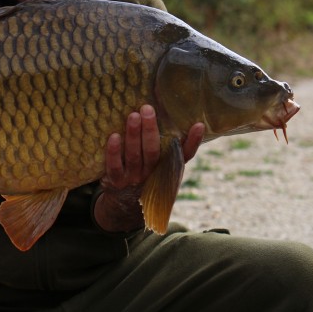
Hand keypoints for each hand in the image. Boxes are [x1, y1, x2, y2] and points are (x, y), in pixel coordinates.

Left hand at [94, 105, 204, 231]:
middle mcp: (151, 173)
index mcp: (166, 166)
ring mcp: (133, 178)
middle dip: (150, 130)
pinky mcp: (115, 181)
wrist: (124, 203)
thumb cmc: (144, 171)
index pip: (184, 154)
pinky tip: (113, 136)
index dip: (193, 141)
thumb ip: (167, 142)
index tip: (199, 125)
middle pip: (153, 151)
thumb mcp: (159, 161)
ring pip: (135, 157)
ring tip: (133, 116)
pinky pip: (114, 167)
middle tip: (147, 109)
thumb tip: (179, 116)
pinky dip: (114, 152)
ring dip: (134, 136)